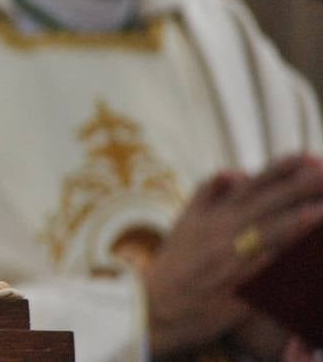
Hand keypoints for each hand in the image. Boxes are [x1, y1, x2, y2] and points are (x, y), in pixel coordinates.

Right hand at [143, 155, 322, 357]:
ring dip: (298, 224)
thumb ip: (207, 194)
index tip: (308, 157)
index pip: (251, 185)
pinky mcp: (239, 292)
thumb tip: (235, 172)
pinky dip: (287, 267)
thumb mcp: (184, 222)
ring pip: (270, 239)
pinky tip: (307, 259)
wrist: (156, 306)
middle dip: (299, 190)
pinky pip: (269, 277)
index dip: (280, 171)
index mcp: (213, 216)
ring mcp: (231, 262)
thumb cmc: (174, 264)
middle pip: (267, 206)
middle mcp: (223, 234)